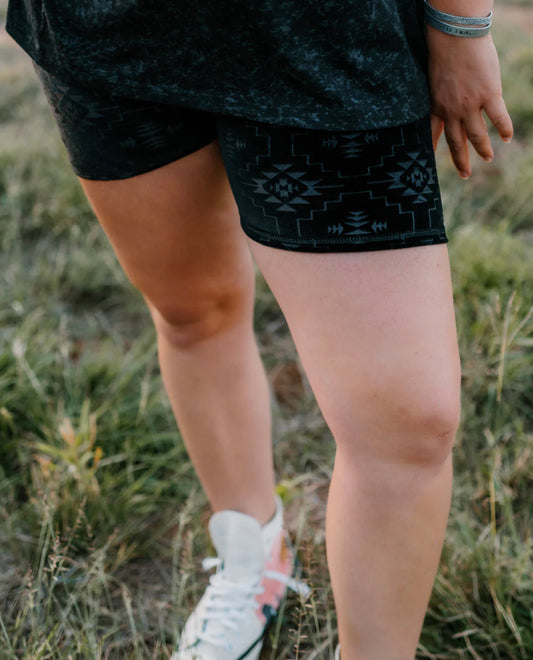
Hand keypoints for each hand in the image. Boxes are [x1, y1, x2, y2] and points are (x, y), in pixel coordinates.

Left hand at [426, 26, 512, 177]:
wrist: (456, 37)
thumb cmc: (444, 52)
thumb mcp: (433, 80)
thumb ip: (438, 95)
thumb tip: (441, 101)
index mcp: (437, 106)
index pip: (434, 133)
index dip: (434, 148)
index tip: (433, 161)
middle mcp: (452, 110)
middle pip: (456, 141)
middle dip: (460, 160)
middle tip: (465, 174)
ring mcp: (470, 104)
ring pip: (477, 135)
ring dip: (483, 149)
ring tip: (487, 158)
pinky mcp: (489, 94)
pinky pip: (498, 117)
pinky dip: (504, 129)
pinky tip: (507, 138)